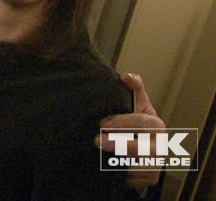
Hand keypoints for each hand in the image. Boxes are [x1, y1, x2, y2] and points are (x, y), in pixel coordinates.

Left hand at [95, 73, 165, 189]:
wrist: (139, 144)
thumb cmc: (135, 120)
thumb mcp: (136, 103)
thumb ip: (134, 88)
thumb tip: (126, 76)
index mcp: (155, 124)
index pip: (143, 123)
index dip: (123, 123)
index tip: (103, 123)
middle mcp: (159, 144)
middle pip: (143, 148)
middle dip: (119, 144)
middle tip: (97, 140)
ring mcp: (156, 163)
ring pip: (141, 167)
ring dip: (119, 162)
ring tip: (101, 156)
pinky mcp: (149, 178)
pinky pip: (137, 180)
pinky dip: (124, 176)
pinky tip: (110, 168)